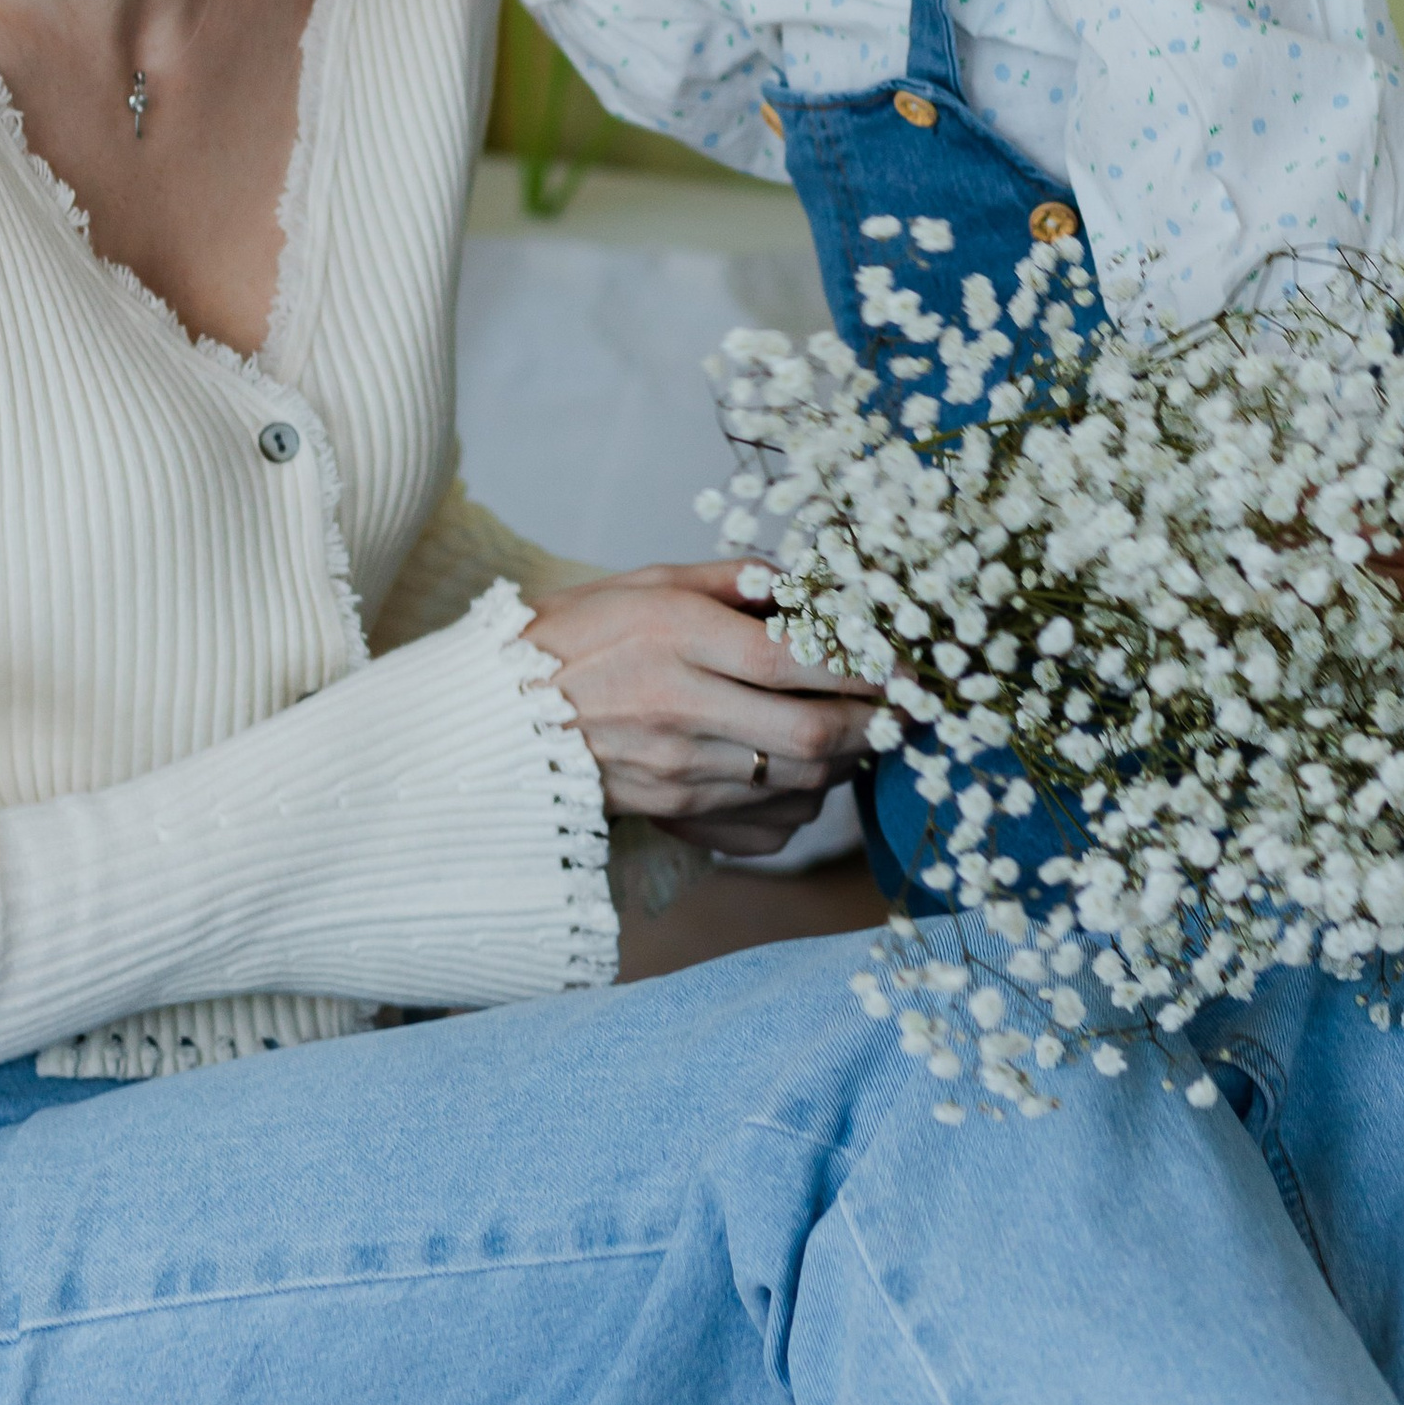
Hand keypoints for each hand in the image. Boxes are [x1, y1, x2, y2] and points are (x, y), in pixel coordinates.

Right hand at [523, 561, 876, 856]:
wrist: (498, 718)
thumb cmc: (574, 636)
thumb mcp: (645, 581)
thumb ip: (731, 578)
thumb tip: (808, 582)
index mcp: (673, 636)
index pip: (792, 659)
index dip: (863, 666)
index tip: (904, 664)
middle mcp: (679, 708)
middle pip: (810, 733)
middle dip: (875, 724)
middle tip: (904, 708)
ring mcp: (679, 771)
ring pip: (800, 781)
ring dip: (845, 759)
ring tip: (856, 730)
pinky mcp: (677, 814)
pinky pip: (771, 826)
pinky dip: (804, 802)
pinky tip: (799, 771)